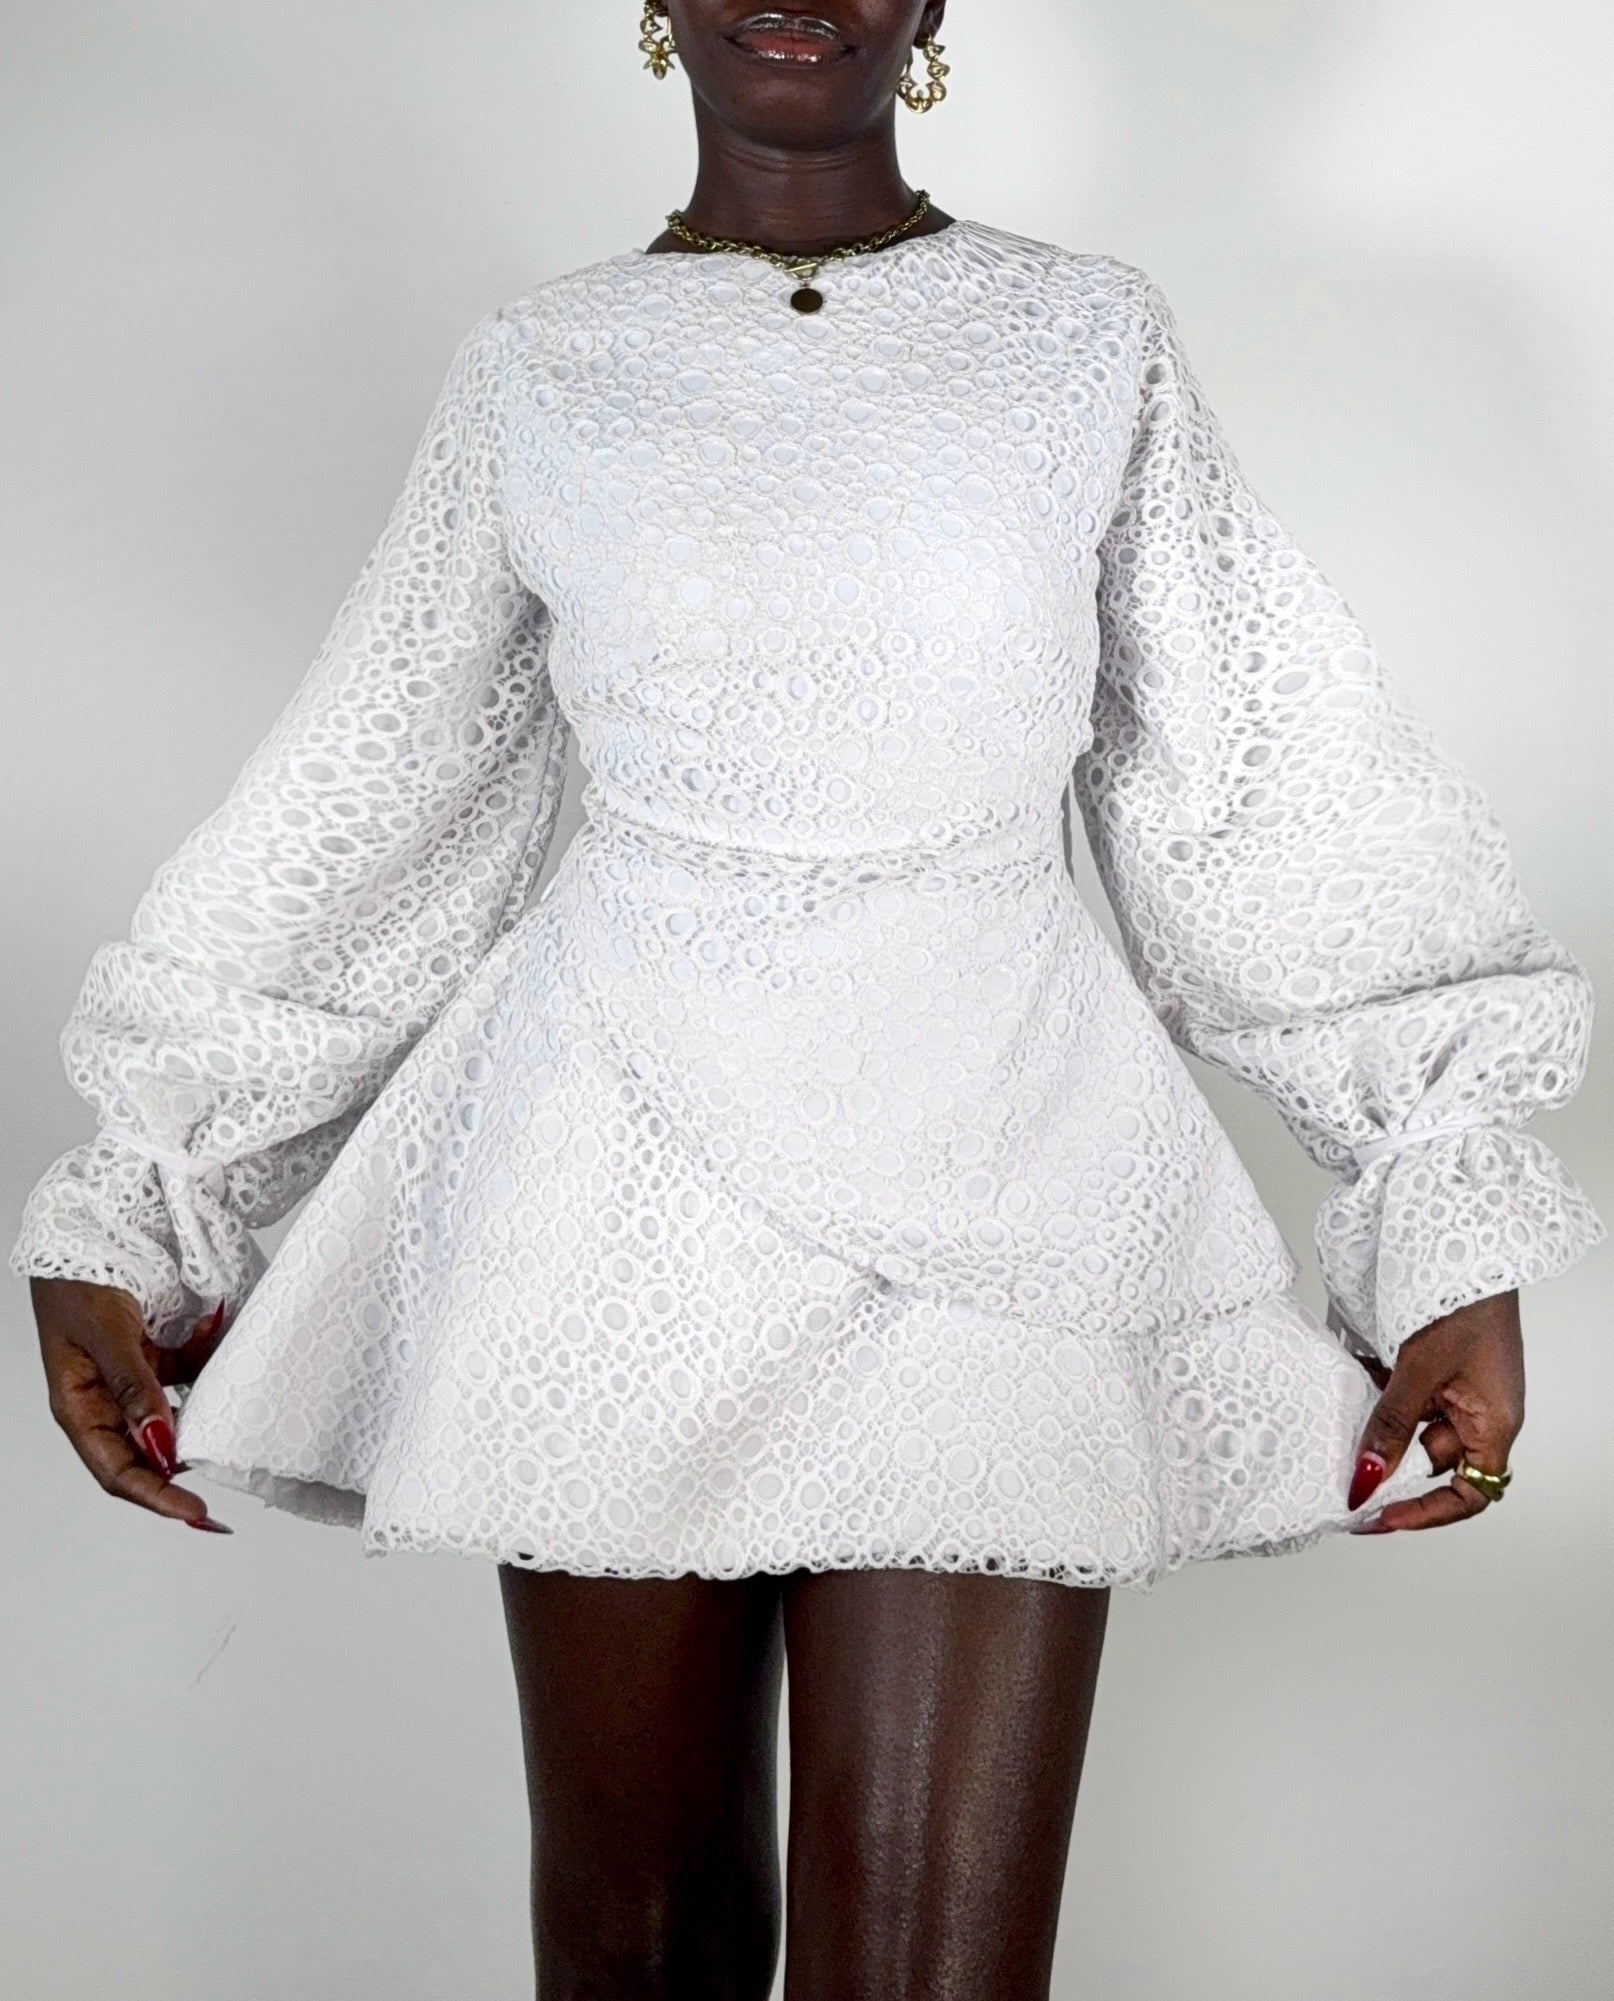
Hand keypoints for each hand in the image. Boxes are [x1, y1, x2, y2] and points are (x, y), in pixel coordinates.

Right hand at [32, 1277, 232, 1532]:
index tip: (194, 1513)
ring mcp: (130, 1377)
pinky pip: (186, 1374)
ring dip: (199, 1421)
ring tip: (231, 1427)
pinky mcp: (152, 1354)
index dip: (154, 1496)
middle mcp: (103, 1400)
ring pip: (169, 1418)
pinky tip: (219, 1336)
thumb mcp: (106, 1333)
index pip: (116, 1470)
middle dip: (178, 1478)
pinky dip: (205, 1365)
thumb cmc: (78, 1278)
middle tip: (222, 1503)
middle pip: (143, 1456)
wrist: (88, 1225)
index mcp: (79, 1405)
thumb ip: (134, 1386)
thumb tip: (160, 1441)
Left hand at [1348, 1290, 1523, 1532]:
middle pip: (1430, 1461)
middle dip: (1387, 1469)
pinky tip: (1341, 1392)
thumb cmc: (1462, 1303)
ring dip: (1373, 1430)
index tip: (1379, 1517)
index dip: (1425, 1513)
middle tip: (1339, 1481)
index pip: (1468, 1493)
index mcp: (1493, 1423)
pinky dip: (1372, 1395)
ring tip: (1332, 1439)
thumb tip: (1367, 1479)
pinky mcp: (1431, 1365)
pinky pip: (1399, 1395)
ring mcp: (1455, 1388)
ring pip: (1408, 1426)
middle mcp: (1477, 1412)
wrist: (1462, 1245)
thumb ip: (1390, 1424)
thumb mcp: (1419, 1369)